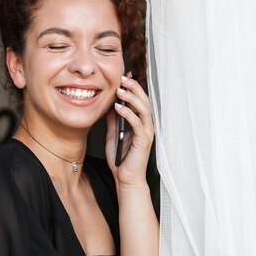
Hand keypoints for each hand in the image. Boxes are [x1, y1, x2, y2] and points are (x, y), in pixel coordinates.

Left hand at [105, 72, 153, 186]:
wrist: (126, 180)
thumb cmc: (121, 160)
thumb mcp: (112, 134)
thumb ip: (112, 120)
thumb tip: (109, 104)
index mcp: (140, 123)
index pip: (139, 100)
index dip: (133, 87)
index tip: (124, 75)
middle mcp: (146, 126)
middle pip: (144, 101)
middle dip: (134, 88)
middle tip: (123, 77)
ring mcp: (147, 133)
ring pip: (144, 109)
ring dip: (132, 98)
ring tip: (121, 89)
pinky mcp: (144, 142)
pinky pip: (138, 124)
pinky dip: (128, 114)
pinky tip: (118, 107)